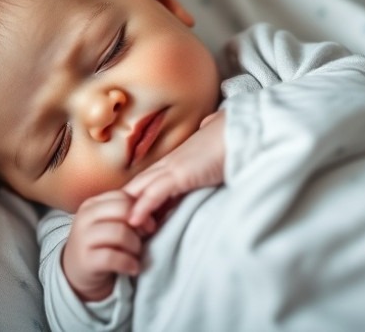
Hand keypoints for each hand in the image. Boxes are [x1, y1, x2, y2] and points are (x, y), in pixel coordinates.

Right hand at [63, 190, 153, 300]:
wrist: (79, 274)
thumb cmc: (104, 245)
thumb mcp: (113, 224)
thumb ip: (129, 213)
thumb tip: (154, 210)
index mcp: (92, 204)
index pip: (123, 196)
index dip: (142, 209)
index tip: (148, 225)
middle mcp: (84, 217)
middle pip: (123, 210)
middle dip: (140, 226)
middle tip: (145, 238)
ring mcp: (82, 238)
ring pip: (120, 232)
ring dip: (135, 246)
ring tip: (136, 255)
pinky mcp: (85, 261)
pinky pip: (113, 257)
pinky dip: (129, 263)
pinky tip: (133, 268)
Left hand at [123, 111, 225, 227]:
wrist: (244, 133)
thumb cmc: (233, 143)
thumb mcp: (213, 158)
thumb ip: (204, 162)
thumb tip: (206, 160)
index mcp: (176, 160)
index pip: (148, 182)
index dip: (137, 199)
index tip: (134, 220)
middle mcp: (169, 163)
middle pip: (137, 186)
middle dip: (126, 207)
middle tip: (120, 228)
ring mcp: (173, 167)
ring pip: (140, 189)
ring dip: (129, 211)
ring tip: (122, 232)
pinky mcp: (180, 174)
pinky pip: (155, 193)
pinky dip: (142, 208)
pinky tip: (134, 222)